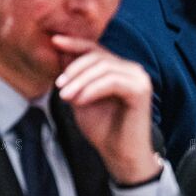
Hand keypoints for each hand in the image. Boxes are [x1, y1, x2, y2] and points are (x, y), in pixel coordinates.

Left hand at [53, 37, 157, 184]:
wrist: (119, 154)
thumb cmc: (103, 128)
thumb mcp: (81, 98)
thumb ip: (75, 78)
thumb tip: (62, 54)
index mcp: (118, 69)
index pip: (95, 49)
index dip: (75, 43)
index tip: (54, 41)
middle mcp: (131, 70)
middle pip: (97, 57)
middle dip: (74, 70)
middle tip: (59, 87)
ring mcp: (138, 78)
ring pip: (103, 68)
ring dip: (80, 82)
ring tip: (65, 97)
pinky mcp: (141, 90)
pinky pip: (112, 82)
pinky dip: (92, 90)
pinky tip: (80, 101)